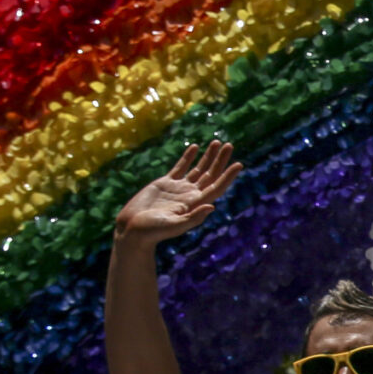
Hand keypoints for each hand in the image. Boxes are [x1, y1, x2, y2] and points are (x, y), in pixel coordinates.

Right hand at [114, 141, 240, 248]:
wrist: (133, 229)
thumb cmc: (153, 231)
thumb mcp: (174, 226)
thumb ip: (193, 217)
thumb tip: (212, 206)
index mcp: (195, 204)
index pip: (217, 187)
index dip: (228, 176)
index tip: (239, 164)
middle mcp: (190, 195)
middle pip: (211, 175)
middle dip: (220, 160)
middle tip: (229, 145)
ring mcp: (179, 189)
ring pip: (198, 169)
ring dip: (208, 157)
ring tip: (217, 142)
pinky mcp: (165, 184)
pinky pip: (180, 167)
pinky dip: (188, 157)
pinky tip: (195, 147)